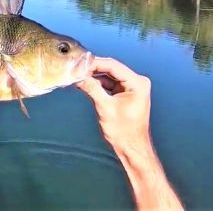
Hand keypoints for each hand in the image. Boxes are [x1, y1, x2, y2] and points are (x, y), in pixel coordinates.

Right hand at [77, 58, 182, 209]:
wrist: (131, 148)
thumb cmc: (123, 131)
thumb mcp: (105, 107)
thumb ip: (92, 88)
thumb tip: (78, 76)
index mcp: (137, 83)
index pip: (113, 66)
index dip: (94, 63)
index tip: (78, 64)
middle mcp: (137, 82)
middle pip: (110, 69)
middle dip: (92, 69)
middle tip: (75, 69)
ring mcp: (131, 87)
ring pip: (108, 76)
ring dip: (93, 76)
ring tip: (77, 75)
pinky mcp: (125, 93)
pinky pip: (109, 84)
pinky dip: (97, 84)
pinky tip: (84, 83)